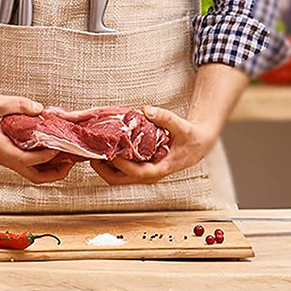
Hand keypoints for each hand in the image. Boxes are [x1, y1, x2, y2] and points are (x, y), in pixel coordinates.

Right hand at [0, 94, 76, 183]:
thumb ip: (19, 104)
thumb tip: (40, 109)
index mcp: (0, 148)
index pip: (26, 160)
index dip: (45, 156)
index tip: (59, 145)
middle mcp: (6, 157)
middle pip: (34, 176)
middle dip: (55, 172)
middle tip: (72, 160)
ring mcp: (9, 158)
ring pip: (34, 173)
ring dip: (53, 168)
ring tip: (70, 155)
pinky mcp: (12, 154)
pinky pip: (31, 165)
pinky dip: (46, 162)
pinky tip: (57, 148)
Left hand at [89, 106, 216, 185]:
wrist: (198, 145)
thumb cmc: (191, 138)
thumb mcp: (181, 126)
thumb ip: (164, 118)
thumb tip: (145, 110)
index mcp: (161, 169)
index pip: (136, 172)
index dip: (121, 164)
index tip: (110, 152)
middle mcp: (151, 175)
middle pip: (120, 180)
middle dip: (103, 170)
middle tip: (92, 154)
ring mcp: (145, 174)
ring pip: (119, 178)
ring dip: (105, 168)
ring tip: (95, 152)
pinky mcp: (142, 169)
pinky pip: (123, 172)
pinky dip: (112, 164)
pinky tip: (107, 151)